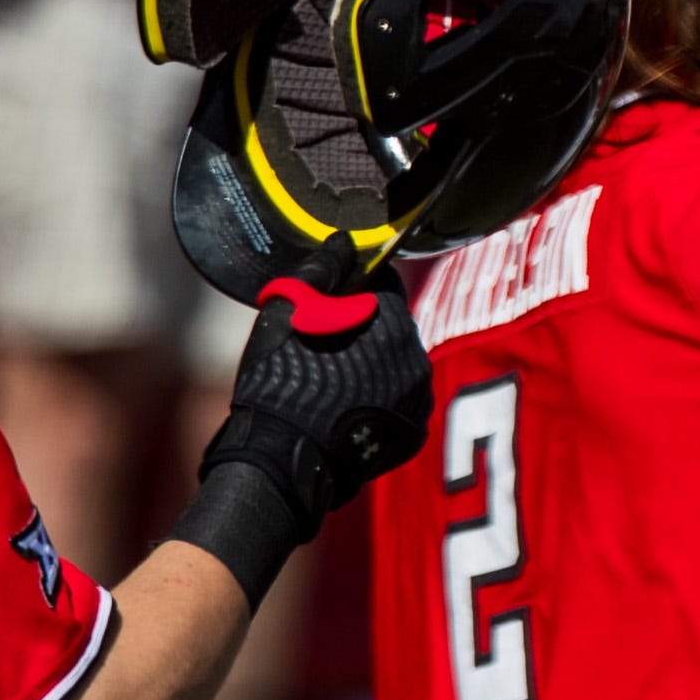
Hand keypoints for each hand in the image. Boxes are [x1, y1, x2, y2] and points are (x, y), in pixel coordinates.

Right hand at [203, 257, 433, 540]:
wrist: (283, 457)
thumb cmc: (280, 380)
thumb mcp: (287, 313)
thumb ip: (321, 272)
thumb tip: (344, 242)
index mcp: (393, 323)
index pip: (383, 285)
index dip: (351, 288)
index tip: (326, 301)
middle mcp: (416, 360)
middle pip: (391, 326)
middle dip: (362, 328)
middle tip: (321, 344)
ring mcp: (419, 400)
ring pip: (396, 365)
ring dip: (371, 365)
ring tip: (329, 380)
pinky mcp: (412, 433)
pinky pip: (398, 402)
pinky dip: (377, 400)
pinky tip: (344, 407)